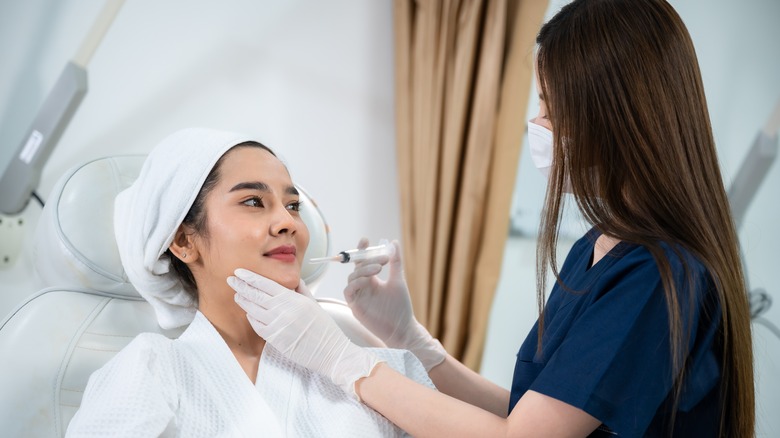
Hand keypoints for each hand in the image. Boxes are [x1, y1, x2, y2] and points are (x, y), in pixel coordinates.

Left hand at [228, 269, 380, 397]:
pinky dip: (251, 317)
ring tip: (237, 294)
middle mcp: (283, 310)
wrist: (329, 350)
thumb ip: (300, 289)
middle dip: (241, 286)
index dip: (250, 277)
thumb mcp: (312, 302)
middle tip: (231, 279)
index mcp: (292, 299)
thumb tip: (291, 279)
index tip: (240, 272)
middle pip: (255, 295)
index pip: (265, 284)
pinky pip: (257, 325)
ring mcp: (277, 325)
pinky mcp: (274, 339)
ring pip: (253, 310)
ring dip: (243, 300)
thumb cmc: (323, 327)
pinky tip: (249, 312)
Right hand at [344, 238, 445, 370]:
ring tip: (378, 269)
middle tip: (383, 259)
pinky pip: (349, 291)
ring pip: (352, 278)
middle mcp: (363, 287)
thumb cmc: (401, 306)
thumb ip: (395, 263)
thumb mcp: (398, 280)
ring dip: (363, 270)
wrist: (402, 327)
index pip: (362, 262)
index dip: (361, 250)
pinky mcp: (355, 307)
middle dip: (367, 260)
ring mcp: (358, 296)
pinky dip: (355, 283)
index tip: (365, 240)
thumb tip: (394, 242)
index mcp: (372, 280)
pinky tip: (367, 281)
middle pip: (357, 268)